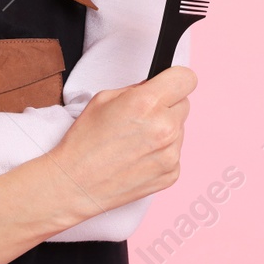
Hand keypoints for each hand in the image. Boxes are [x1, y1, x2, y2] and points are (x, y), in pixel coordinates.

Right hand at [47, 66, 196, 220]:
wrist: (76, 184)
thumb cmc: (85, 142)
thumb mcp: (104, 99)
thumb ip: (137, 89)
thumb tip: (156, 87)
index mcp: (147, 103)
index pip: (186, 78)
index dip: (175, 79)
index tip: (168, 84)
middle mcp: (164, 128)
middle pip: (184, 104)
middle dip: (166, 106)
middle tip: (142, 117)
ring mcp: (171, 154)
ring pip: (180, 129)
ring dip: (165, 130)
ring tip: (136, 141)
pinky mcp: (172, 173)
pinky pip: (176, 153)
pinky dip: (162, 153)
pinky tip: (139, 157)